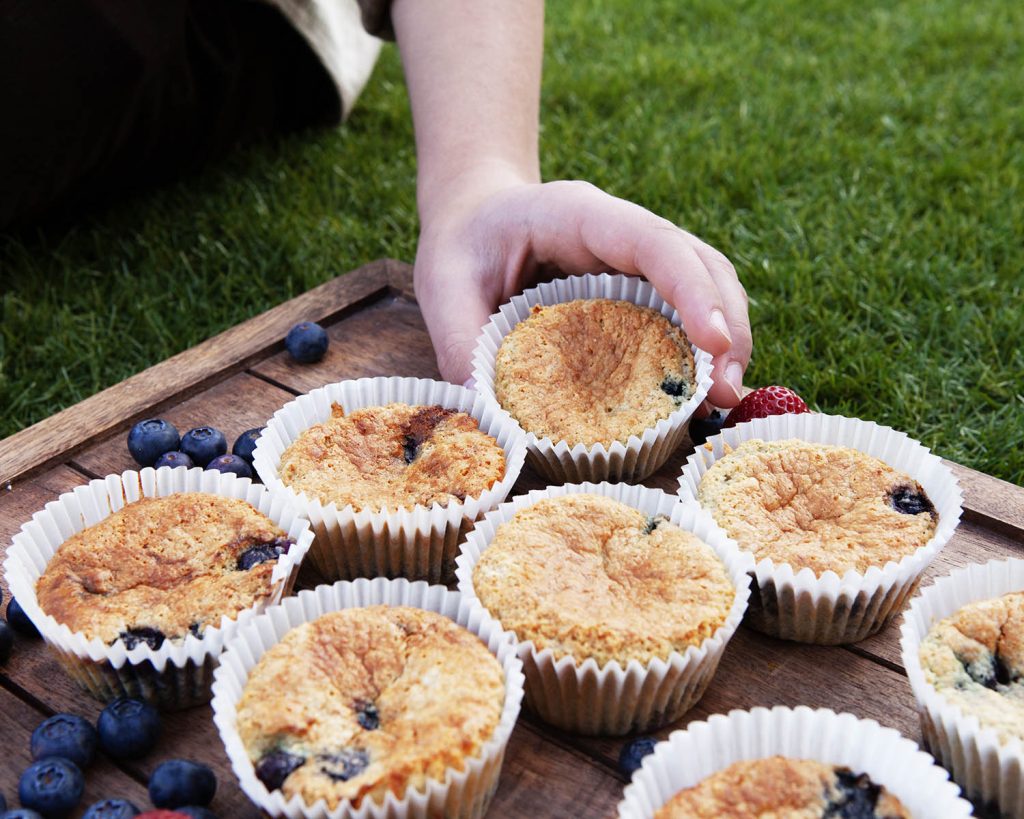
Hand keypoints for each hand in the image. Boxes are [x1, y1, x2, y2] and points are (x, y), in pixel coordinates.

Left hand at [413, 171, 751, 407]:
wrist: (474, 218)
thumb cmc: (461, 246)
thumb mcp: (443, 287)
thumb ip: (460, 345)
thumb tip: (488, 416)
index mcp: (578, 215)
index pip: (652, 241)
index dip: (689, 288)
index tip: (712, 342)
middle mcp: (622, 232)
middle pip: (701, 263)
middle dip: (726, 325)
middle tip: (728, 394)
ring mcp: (637, 259)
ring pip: (708, 285)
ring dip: (725, 342)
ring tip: (724, 403)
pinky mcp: (640, 288)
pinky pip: (685, 311)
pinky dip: (702, 351)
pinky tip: (701, 395)